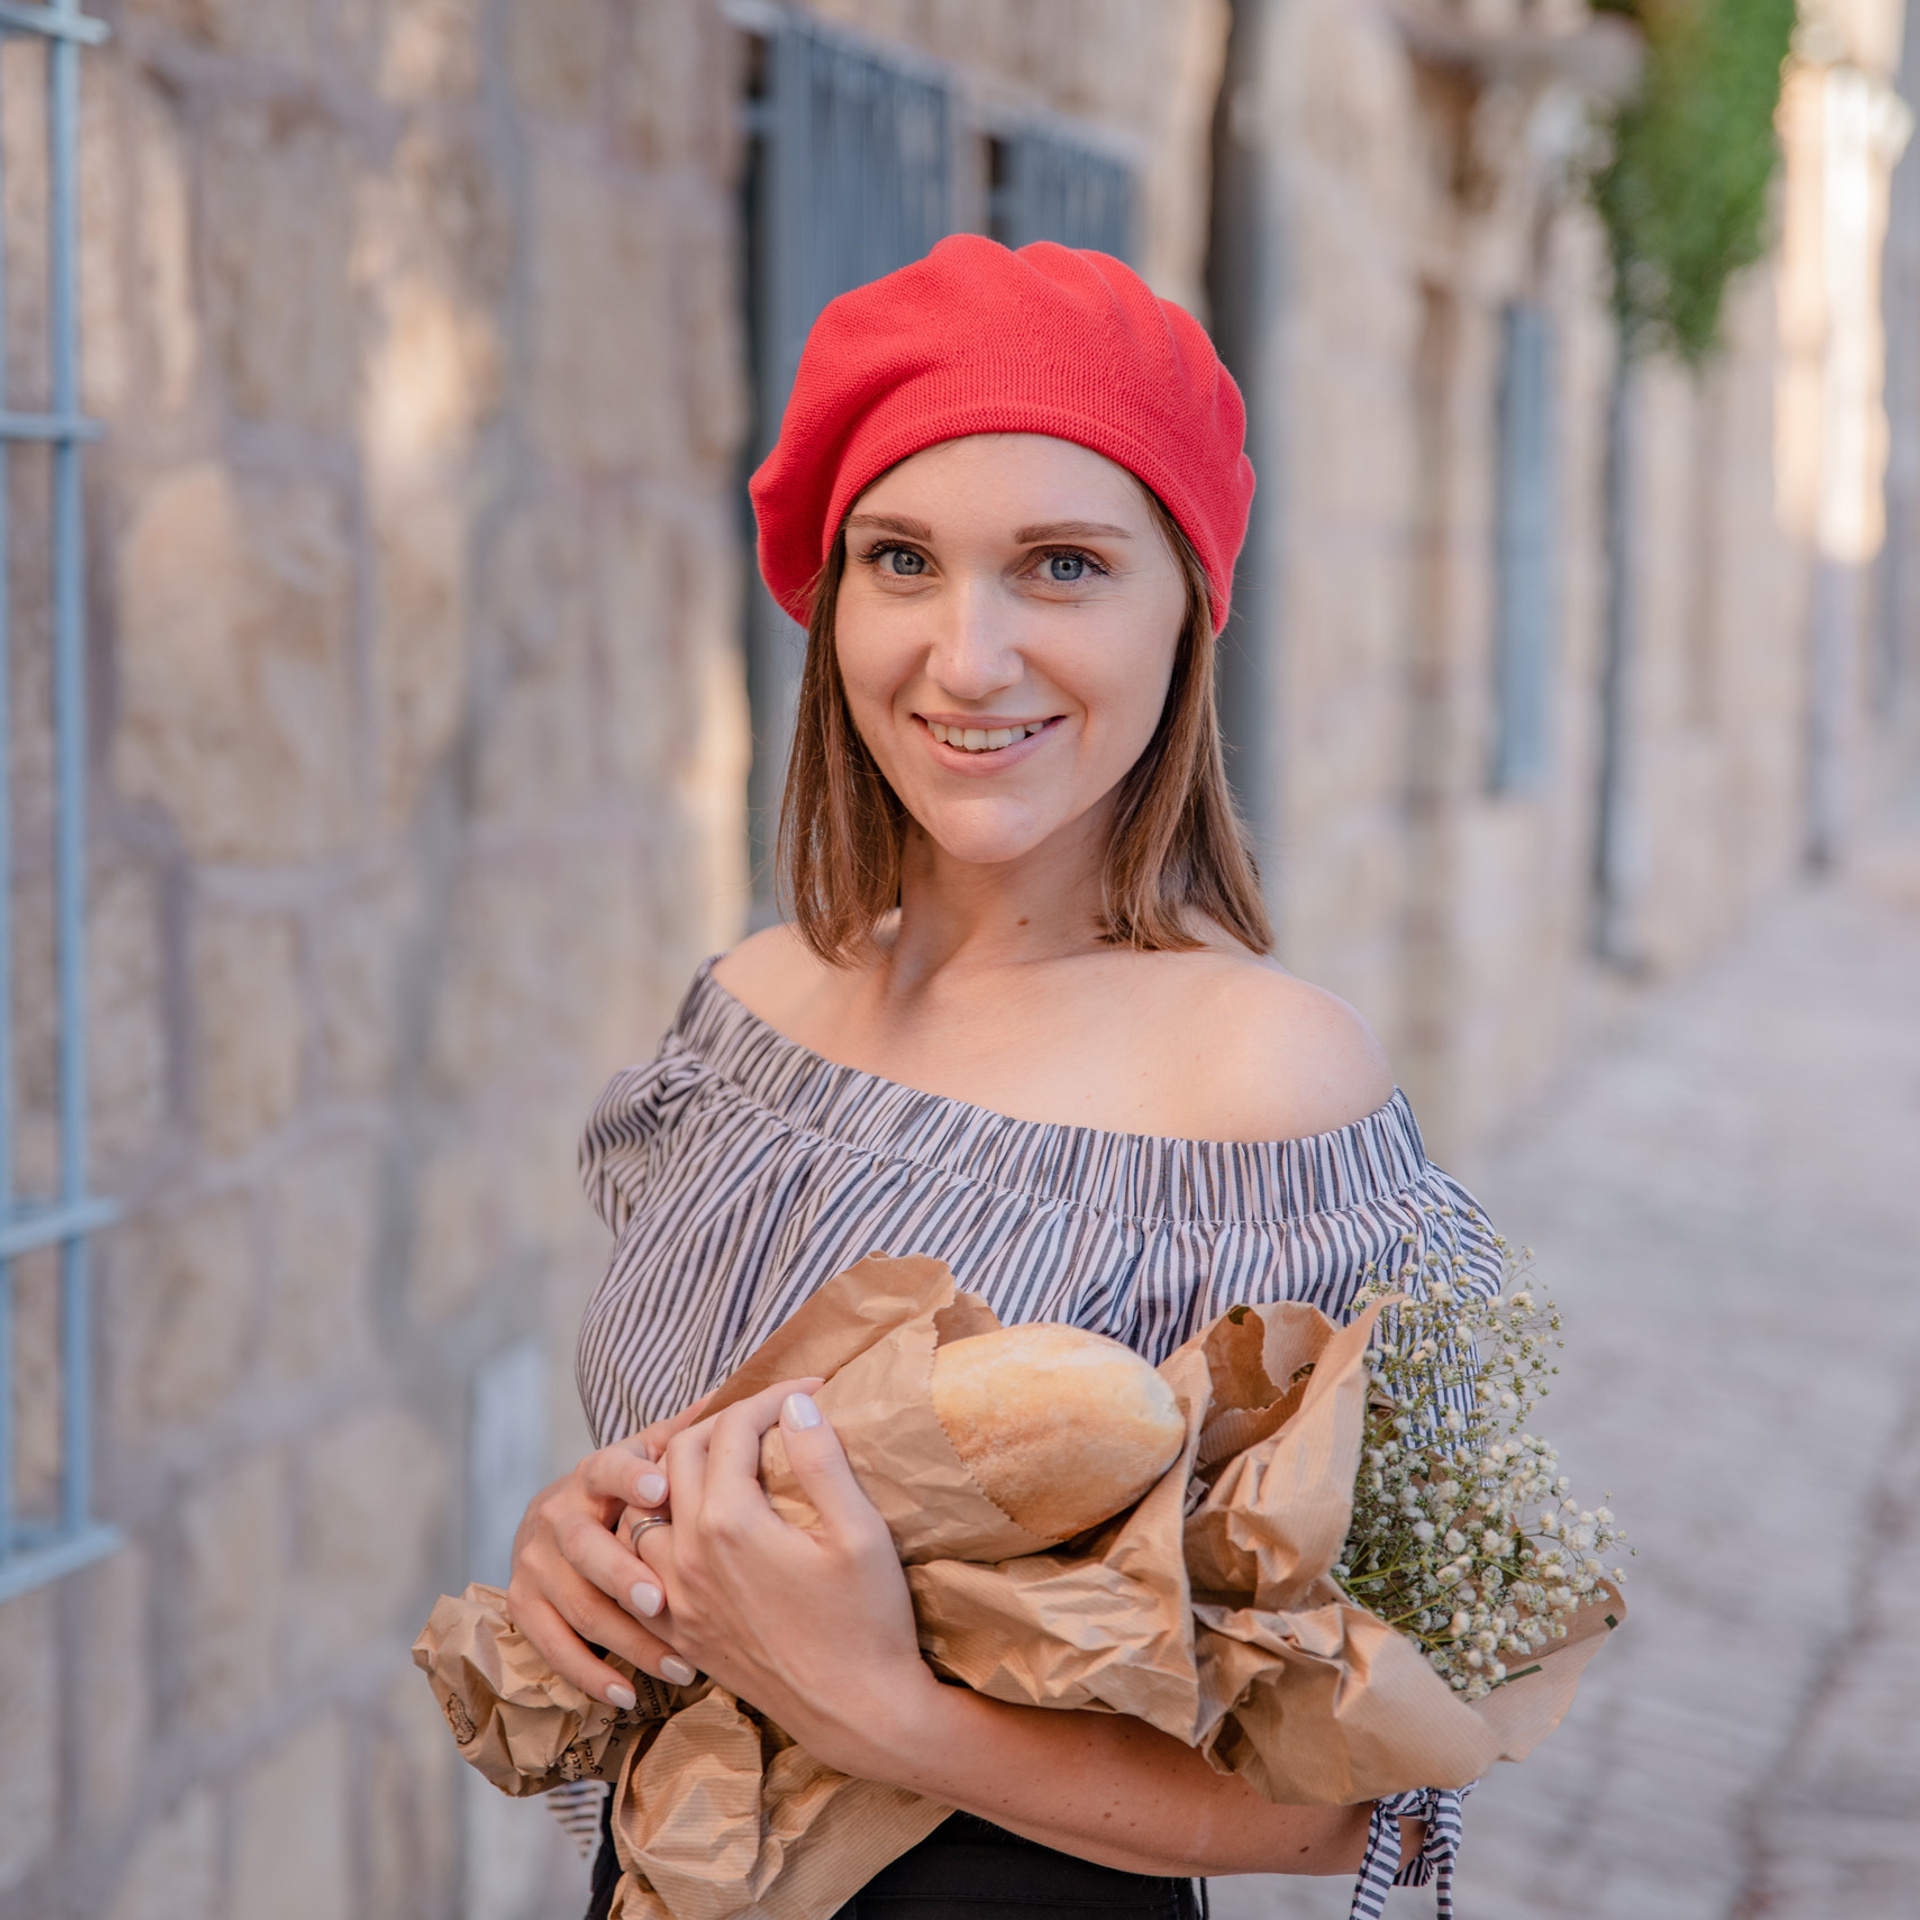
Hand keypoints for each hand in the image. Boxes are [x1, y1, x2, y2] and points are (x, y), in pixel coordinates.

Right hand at [506, 1393, 734, 1707]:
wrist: (562, 1527)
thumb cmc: (635, 1490)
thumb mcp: (658, 1455)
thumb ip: (694, 1431)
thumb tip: (764, 1392)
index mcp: (595, 1472)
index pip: (607, 1465)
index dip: (630, 1474)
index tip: (662, 1488)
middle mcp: (557, 1513)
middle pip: (582, 1543)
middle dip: (622, 1572)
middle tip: (663, 1598)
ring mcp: (535, 1562)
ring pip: (574, 1604)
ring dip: (624, 1637)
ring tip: (675, 1663)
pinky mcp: (526, 1606)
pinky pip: (552, 1647)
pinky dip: (588, 1673)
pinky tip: (627, 1694)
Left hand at [632, 1381, 937, 1773]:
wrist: (858, 1715)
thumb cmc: (869, 1623)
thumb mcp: (860, 1532)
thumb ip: (820, 1460)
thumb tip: (796, 1404)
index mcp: (731, 1524)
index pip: (732, 1429)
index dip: (771, 1397)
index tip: (809, 1391)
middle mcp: (688, 1557)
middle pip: (679, 1456)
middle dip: (722, 1423)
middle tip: (769, 1418)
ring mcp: (678, 1599)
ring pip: (648, 1511)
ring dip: (679, 1475)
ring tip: (726, 1464)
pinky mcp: (682, 1631)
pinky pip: (644, 1565)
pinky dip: (662, 1532)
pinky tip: (697, 1528)